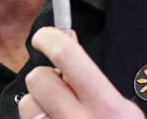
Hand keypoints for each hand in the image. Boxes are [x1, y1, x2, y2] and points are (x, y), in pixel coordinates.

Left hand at [18, 27, 144, 118]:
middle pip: (37, 78)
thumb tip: (65, 35)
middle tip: (60, 92)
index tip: (45, 38)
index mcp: (109, 108)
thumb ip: (90, 77)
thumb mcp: (119, 110)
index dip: (49, 38)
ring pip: (27, 104)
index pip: (65, 53)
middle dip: (45, 81)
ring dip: (38, 108)